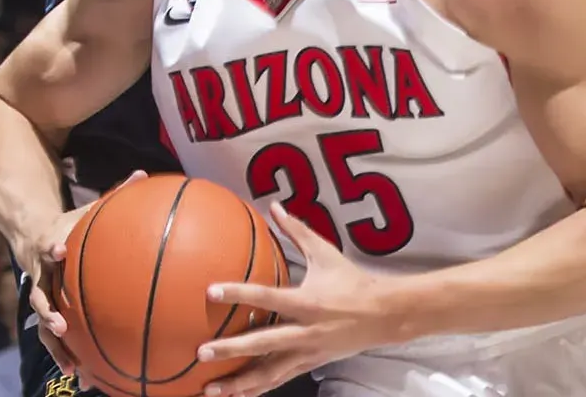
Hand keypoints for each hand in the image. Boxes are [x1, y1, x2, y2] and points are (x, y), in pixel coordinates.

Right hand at [24, 171, 146, 388]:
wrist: (34, 238)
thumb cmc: (70, 224)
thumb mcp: (87, 209)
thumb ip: (115, 194)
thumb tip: (144, 174)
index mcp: (50, 246)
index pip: (47, 244)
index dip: (51, 247)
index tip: (58, 249)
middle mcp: (41, 275)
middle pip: (39, 296)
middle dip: (48, 312)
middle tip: (62, 324)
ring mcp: (41, 297)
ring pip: (44, 326)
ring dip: (57, 347)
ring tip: (73, 366)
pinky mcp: (48, 313)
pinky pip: (56, 339)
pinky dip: (68, 356)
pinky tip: (86, 375)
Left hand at [195, 202, 397, 396]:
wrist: (384, 315)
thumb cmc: (352, 282)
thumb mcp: (326, 253)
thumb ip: (296, 231)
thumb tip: (273, 206)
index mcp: (307, 302)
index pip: (267, 297)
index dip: (239, 294)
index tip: (211, 291)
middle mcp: (305, 331)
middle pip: (263, 343)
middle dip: (231, 350)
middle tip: (202, 352)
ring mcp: (307, 352)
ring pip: (269, 373)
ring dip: (239, 383)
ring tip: (209, 388)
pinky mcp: (310, 364)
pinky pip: (279, 379)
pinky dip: (257, 389)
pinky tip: (235, 395)